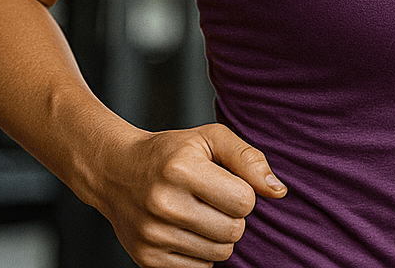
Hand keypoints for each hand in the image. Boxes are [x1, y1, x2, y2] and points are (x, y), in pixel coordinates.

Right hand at [90, 122, 286, 267]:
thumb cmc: (172, 153)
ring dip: (219, 236)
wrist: (115, 172)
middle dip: (234, 216)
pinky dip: (201, 251)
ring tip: (201, 214)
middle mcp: (163, 204)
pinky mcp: (147, 259)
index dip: (244, 193)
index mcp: (180, 169)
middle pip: (234, 231)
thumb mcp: (210, 138)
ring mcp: (153, 235)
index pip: (244, 201)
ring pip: (220, 252)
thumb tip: (278, 191)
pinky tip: (186, 229)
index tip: (227, 183)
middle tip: (215, 200)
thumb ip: (249, 159)